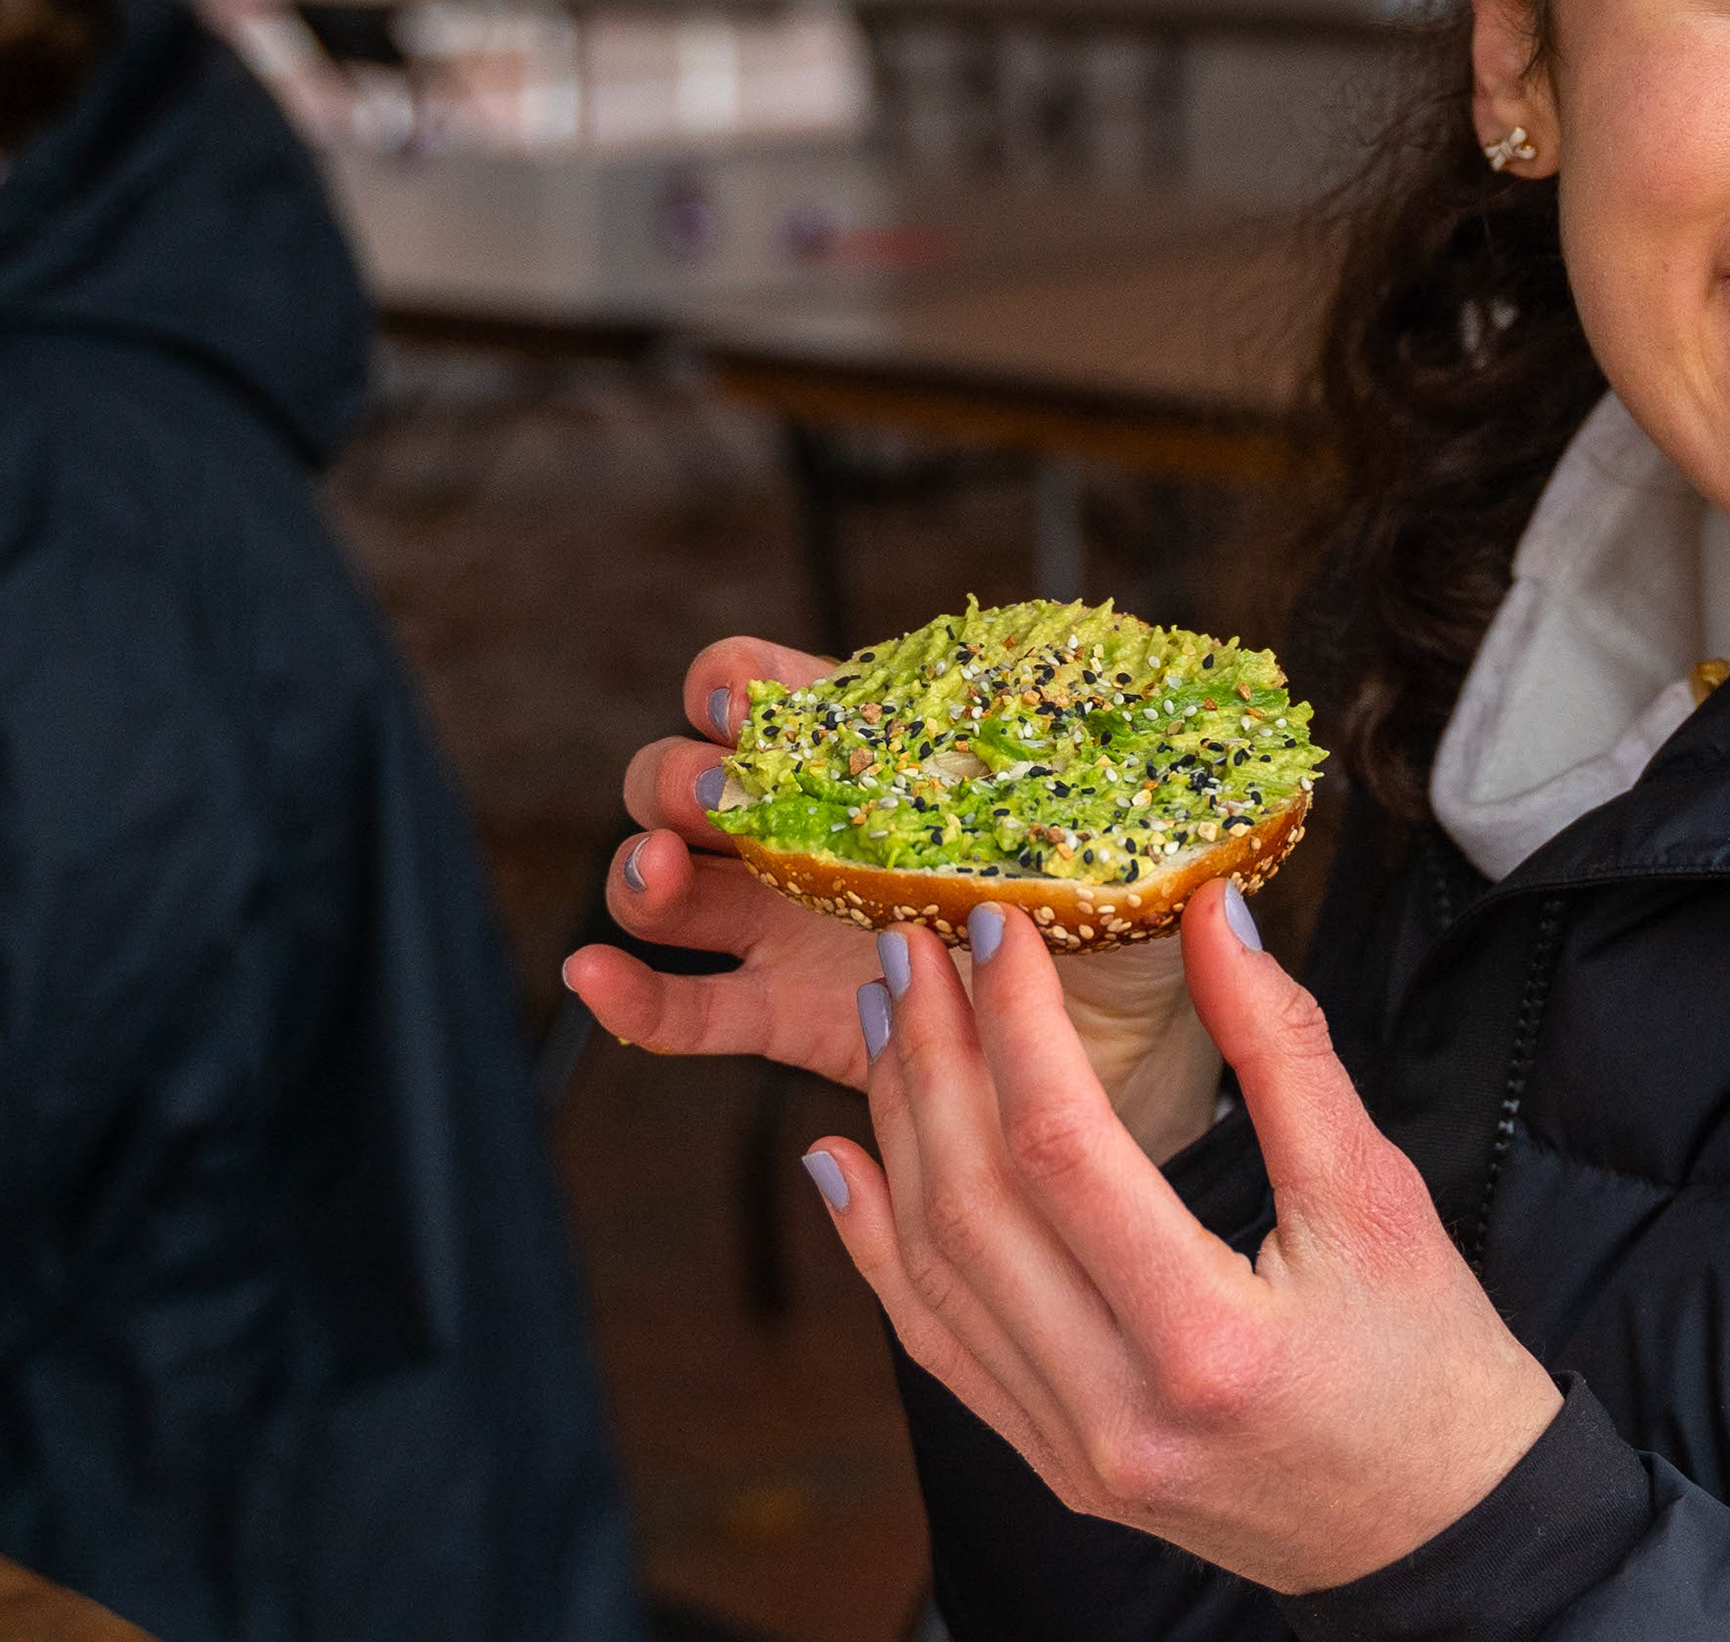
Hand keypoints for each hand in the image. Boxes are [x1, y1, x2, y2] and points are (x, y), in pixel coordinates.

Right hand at [568, 638, 1225, 1157]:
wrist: (1133, 1041)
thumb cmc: (1125, 909)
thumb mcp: (1107, 822)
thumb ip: (1082, 771)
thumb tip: (1119, 706)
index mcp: (877, 758)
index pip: (767, 690)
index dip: (735, 687)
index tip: (747, 707)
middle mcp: (816, 830)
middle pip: (692, 778)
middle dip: (681, 777)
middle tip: (722, 800)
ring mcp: (788, 924)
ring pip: (672, 881)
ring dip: (644, 868)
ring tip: (661, 875)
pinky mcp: (784, 1017)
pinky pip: (686, 1008)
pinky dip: (629, 996)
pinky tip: (595, 977)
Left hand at [804, 886, 1563, 1594]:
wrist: (1440, 1528)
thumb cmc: (1431, 1365)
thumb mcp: (1381, 1195)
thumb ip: (1287, 1051)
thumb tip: (1215, 917)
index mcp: (1207, 1344)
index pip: (1065, 1152)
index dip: (1017, 1026)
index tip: (999, 930)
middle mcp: (1116, 1415)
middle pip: (976, 1208)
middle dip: (932, 1060)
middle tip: (908, 951)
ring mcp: (1072, 1453)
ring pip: (939, 1274)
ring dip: (898, 1133)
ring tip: (885, 1023)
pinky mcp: (1055, 1464)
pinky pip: (940, 1346)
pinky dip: (879, 1250)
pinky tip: (845, 1166)